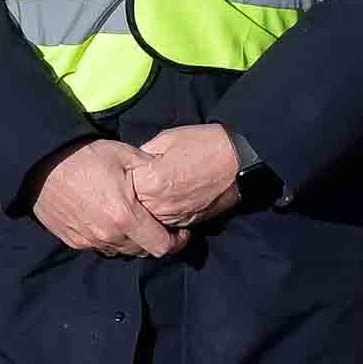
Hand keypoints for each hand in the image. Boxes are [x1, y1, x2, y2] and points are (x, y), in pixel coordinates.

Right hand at [29, 139, 186, 259]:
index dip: (176, 243)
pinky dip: (108, 239)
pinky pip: (99, 247)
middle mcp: (108, 235)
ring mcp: (88, 240)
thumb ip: (152, 170)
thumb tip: (171, 177)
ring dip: (130, 241)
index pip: (162, 247)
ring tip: (130, 221)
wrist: (40, 162)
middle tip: (155, 223)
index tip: (179, 232)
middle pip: (142, 252)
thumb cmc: (85, 156)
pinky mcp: (72, 240)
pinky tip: (107, 220)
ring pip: (120, 251)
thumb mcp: (125, 155)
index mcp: (125, 217)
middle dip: (153, 240)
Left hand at [128, 124, 246, 234]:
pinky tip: (169, 197)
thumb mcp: (166, 140)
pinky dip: (164, 213)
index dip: (124, 177)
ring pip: (148, 219)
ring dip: (147, 207)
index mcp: (150, 182)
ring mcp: (175, 217)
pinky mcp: (188, 223)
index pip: (122, 186)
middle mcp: (159, 206)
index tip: (128, 169)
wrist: (240, 161)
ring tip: (156, 189)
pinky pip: (166, 223)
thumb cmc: (205, 144)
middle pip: (132, 207)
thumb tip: (130, 163)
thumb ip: (143, 155)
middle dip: (132, 195)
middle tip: (139, 181)